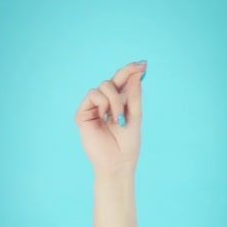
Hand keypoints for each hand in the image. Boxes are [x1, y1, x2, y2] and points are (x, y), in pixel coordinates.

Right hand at [75, 61, 146, 177]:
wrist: (117, 162)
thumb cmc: (128, 143)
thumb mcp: (135, 115)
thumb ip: (134, 94)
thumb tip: (137, 73)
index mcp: (119, 104)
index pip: (122, 83)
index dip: (130, 71)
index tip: (143, 64)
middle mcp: (105, 104)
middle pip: (113, 79)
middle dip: (126, 74)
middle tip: (139, 68)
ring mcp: (93, 108)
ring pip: (104, 86)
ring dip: (116, 100)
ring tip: (119, 118)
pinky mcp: (83, 113)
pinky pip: (93, 95)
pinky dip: (103, 103)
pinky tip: (106, 117)